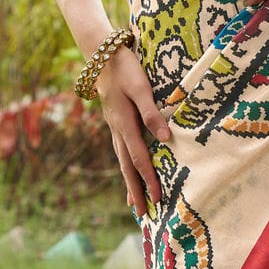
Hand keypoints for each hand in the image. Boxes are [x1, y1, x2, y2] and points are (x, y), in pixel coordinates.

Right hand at [95, 46, 171, 220]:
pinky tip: (128, 171)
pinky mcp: (114, 121)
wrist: (101, 53)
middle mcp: (117, 129)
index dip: (149, 180)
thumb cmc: (125, 67)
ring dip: (128, 182)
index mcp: (124, 124)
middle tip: (142, 215)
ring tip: (133, 203)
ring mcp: (114, 126)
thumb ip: (152, 112)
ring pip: (122, 160)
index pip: (139, 159)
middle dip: (135, 191)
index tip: (159, 199)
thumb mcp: (141, 87)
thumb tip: (166, 138)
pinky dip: (125, 165)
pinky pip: (121, 150)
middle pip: (127, 167)